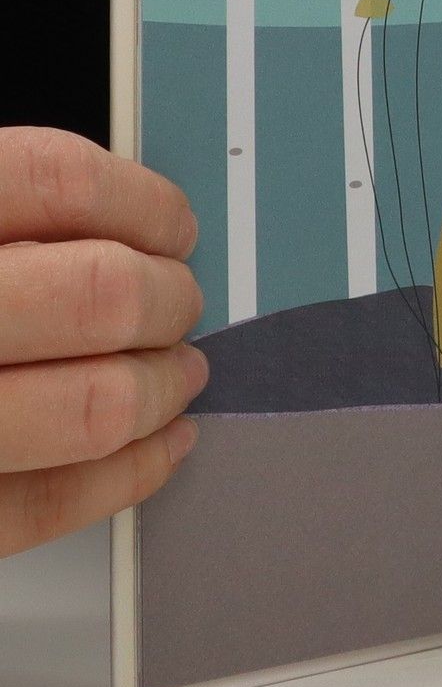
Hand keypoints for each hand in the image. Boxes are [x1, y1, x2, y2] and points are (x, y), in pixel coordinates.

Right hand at [0, 129, 205, 558]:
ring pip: (94, 406)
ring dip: (162, 387)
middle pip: (98, 293)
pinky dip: (129, 474)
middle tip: (179, 303)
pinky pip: (47, 505)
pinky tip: (163, 444)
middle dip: (167, 300)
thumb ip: (10, 216)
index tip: (172, 224)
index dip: (138, 202)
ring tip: (177, 371)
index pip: (53, 181)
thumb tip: (117, 221)